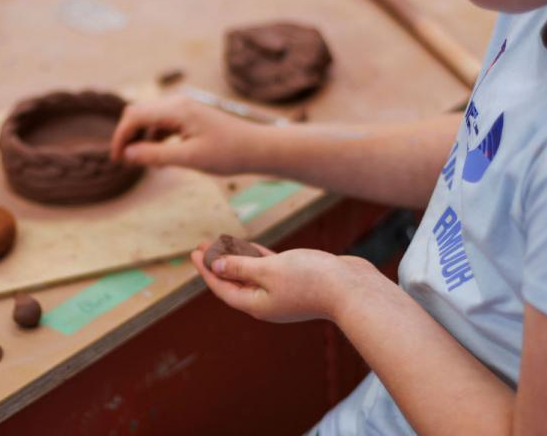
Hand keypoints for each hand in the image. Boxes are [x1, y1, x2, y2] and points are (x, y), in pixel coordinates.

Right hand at [110, 95, 266, 174]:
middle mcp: (178, 103)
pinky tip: (159, 157)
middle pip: (139, 113)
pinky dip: (155, 138)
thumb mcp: (189, 158)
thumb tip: (127, 154)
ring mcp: (184, 108)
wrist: (258, 149)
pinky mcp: (190, 116)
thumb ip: (155, 155)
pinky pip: (163, 123)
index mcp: (176, 109)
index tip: (117, 159)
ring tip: (141, 163)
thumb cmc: (228, 154)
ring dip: (141, 138)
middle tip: (124, 162)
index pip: (134, 116)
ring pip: (150, 118)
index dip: (121, 137)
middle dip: (128, 136)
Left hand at [191, 243, 364, 323]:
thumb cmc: (311, 280)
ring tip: (222, 243)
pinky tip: (250, 247)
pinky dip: (257, 258)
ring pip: (251, 274)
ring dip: (236, 259)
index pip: (222, 287)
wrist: (353, 289)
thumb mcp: (269, 270)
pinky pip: (268, 269)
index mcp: (256, 304)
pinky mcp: (296, 280)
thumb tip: (215, 266)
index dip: (206, 269)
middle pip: (234, 281)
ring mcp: (282, 292)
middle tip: (202, 245)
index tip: (193, 252)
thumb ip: (240, 267)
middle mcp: (267, 301)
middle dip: (217, 263)